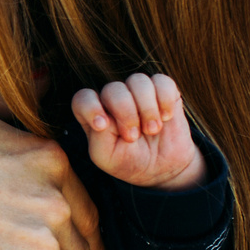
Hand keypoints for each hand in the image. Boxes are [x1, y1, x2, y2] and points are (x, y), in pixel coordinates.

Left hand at [72, 75, 206, 190]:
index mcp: (94, 114)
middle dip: (126, 114)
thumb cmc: (129, 162)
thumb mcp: (107, 157)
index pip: (83, 98)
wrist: (163, 168)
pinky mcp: (162, 90)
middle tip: (134, 137)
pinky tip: (166, 117)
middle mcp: (114, 99)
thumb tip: (104, 118)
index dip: (90, 107)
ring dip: (147, 109)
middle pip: (113, 89)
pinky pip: (161, 81)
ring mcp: (137, 92)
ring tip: (153, 130)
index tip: (102, 126)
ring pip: (138, 81)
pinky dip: (165, 100)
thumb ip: (98, 136)